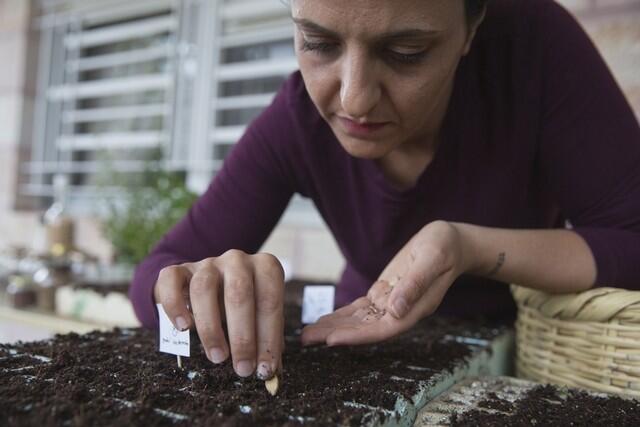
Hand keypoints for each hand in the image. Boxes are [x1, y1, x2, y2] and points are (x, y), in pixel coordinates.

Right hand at [154, 250, 284, 378]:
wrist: (203, 285)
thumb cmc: (239, 306)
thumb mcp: (259, 316)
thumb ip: (267, 338)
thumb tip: (271, 370)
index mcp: (264, 267)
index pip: (270, 299)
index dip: (269, 335)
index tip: (264, 367)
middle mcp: (237, 260)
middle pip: (239, 293)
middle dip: (243, 336)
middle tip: (243, 368)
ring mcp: (207, 263)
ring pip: (204, 288)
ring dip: (211, 328)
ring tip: (218, 357)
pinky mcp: (179, 270)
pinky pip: (172, 281)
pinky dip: (175, 306)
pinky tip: (184, 328)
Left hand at [301, 221, 468, 345]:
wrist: (450, 241)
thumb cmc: (444, 248)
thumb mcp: (432, 260)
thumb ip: (415, 284)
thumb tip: (395, 310)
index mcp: (415, 308)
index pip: (382, 329)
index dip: (357, 336)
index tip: (332, 340)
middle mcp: (400, 311)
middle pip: (365, 329)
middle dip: (336, 335)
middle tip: (305, 340)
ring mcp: (391, 303)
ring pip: (358, 320)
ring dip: (333, 327)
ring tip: (307, 335)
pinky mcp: (383, 293)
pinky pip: (360, 308)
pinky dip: (342, 314)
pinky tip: (324, 320)